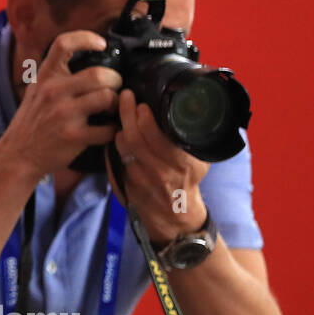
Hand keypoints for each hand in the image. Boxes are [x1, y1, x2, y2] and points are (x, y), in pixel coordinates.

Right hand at [0, 30, 122, 179]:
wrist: (18, 154)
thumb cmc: (32, 120)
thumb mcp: (35, 90)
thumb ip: (55, 74)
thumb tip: (87, 57)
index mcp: (45, 77)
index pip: (63, 44)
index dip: (86, 38)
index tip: (101, 44)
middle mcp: (53, 92)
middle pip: (99, 74)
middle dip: (116, 80)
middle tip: (116, 86)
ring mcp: (64, 114)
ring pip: (107, 98)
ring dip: (118, 103)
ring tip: (114, 107)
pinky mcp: (73, 137)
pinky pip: (107, 129)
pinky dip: (113, 130)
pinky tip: (108, 130)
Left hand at [105, 89, 209, 243]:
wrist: (176, 217)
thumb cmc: (187, 182)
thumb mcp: (198, 162)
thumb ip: (190, 141)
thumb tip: (185, 110)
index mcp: (182, 165)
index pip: (158, 138)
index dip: (146, 119)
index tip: (142, 104)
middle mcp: (161, 173)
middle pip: (135, 139)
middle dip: (127, 114)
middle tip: (125, 97)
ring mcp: (141, 181)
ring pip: (123, 148)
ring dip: (120, 129)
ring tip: (123, 114)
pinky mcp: (127, 185)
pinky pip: (115, 159)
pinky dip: (115, 144)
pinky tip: (118, 133)